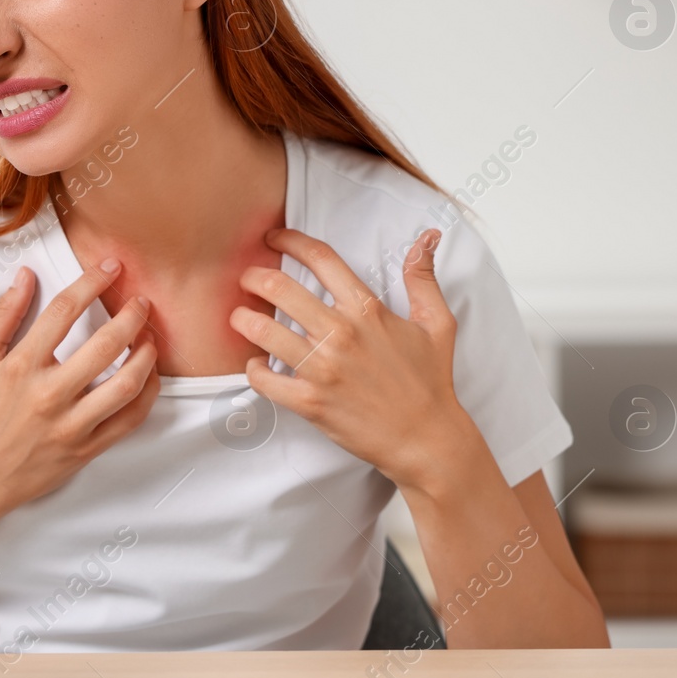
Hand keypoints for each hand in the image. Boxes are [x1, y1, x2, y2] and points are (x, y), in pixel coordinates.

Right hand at [0, 259, 161, 517]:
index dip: (91, 282)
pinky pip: (130, 420)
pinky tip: (148, 375)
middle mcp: (49, 394)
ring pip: (126, 385)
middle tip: (141, 301)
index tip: (111, 267)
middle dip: (131, 315)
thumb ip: (3, 316)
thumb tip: (26, 276)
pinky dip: (147, 394)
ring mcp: (71, 425)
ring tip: (149, 337)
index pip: (64, 311)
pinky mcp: (87, 449)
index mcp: (21, 366)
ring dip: (146, 355)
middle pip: (105, 344)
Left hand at [228, 227, 472, 492]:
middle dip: (254, 277)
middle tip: (246, 278)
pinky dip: (252, 369)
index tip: (274, 238)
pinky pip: (264, 378)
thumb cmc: (429, 382)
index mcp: (367, 309)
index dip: (290, 240)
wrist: (426, 439)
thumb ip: (422, 279)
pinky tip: (256, 365)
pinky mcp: (310, 401)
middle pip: (279, 287)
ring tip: (239, 317)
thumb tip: (426, 239)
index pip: (320, 259)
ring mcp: (323, 368)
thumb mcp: (437, 323)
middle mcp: (341, 333)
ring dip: (243, 319)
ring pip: (262, 330)